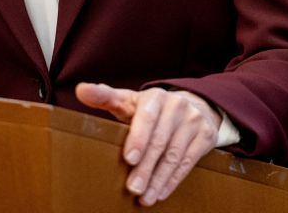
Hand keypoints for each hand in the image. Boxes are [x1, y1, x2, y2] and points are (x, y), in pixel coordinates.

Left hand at [75, 82, 219, 206]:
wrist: (194, 106)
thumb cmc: (151, 109)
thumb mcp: (130, 101)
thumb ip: (105, 97)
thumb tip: (81, 90)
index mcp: (154, 96)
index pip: (145, 117)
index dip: (137, 138)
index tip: (129, 158)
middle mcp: (176, 105)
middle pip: (159, 141)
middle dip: (145, 167)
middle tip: (132, 188)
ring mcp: (193, 120)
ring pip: (174, 155)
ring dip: (158, 179)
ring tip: (145, 197)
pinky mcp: (205, 135)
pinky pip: (188, 162)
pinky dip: (173, 180)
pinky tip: (161, 192)